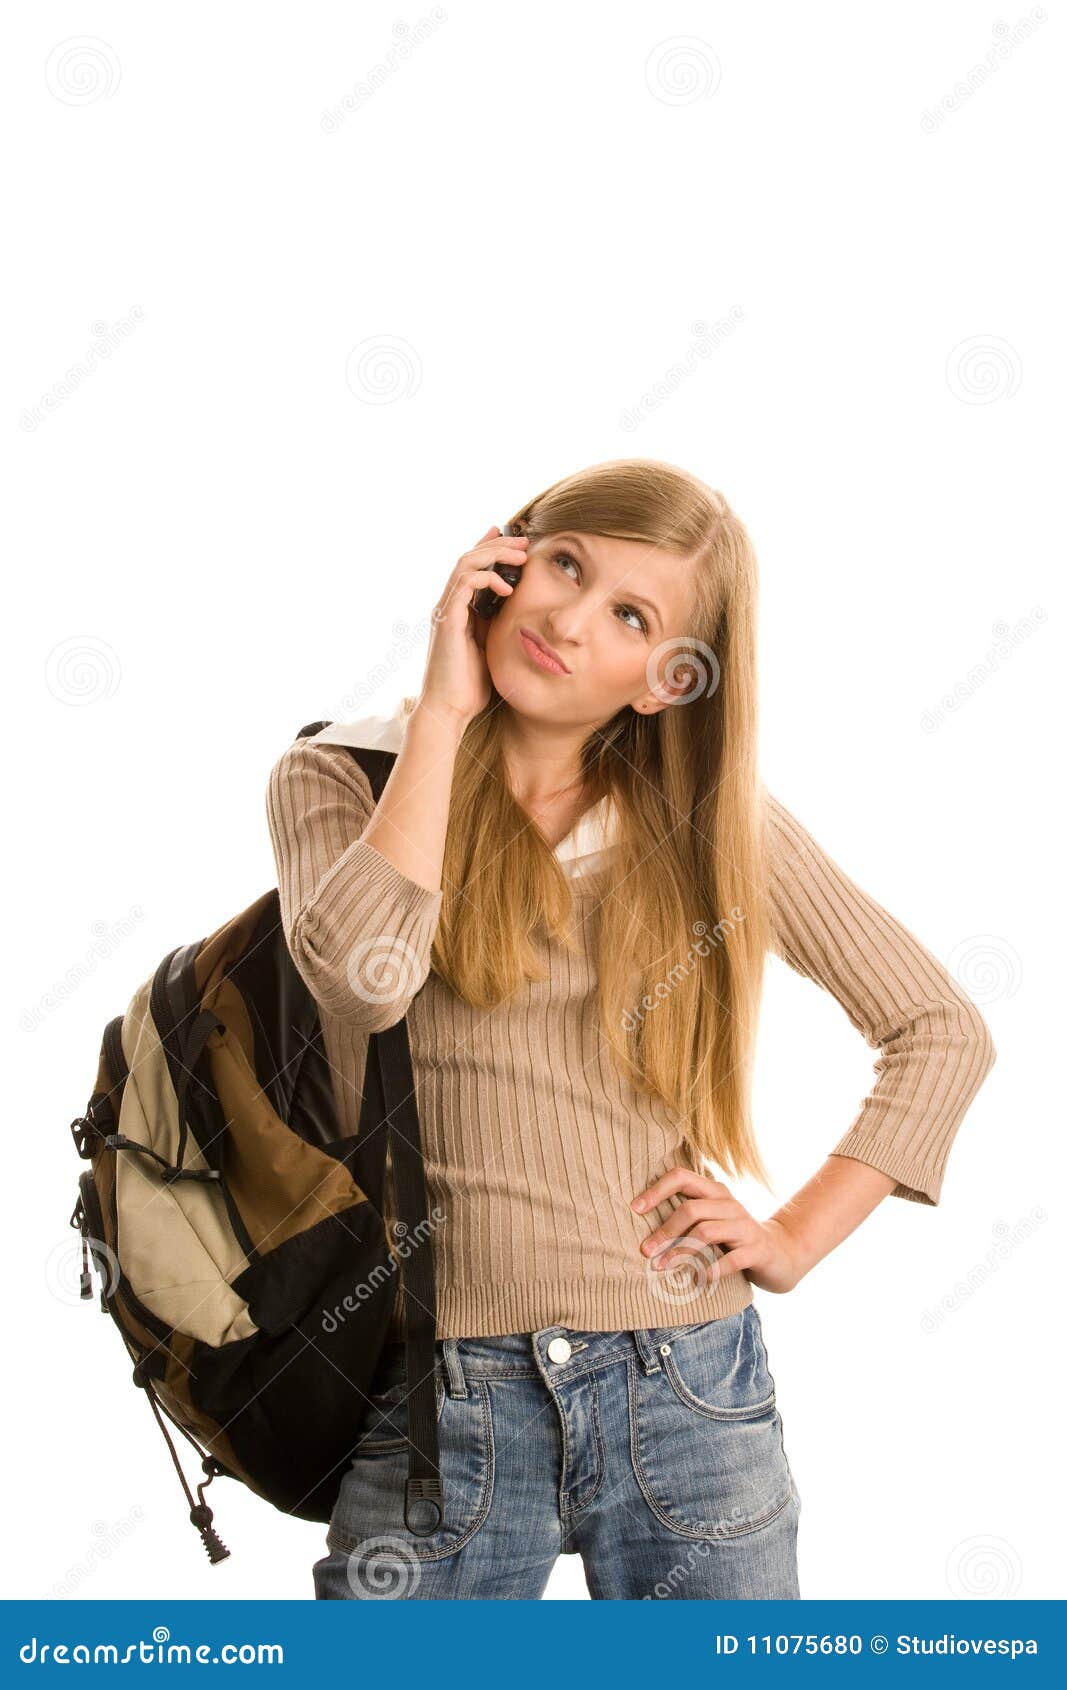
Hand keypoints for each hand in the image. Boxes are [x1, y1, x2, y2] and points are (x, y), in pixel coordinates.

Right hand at [418, 525, 527, 729]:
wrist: (450, 710)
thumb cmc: (469, 685)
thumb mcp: (490, 646)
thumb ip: (496, 624)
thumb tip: (516, 610)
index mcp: (458, 609)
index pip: (473, 568)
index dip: (490, 548)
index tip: (516, 540)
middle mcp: (448, 605)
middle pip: (469, 558)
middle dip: (498, 545)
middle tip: (524, 541)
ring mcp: (445, 611)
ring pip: (465, 564)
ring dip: (495, 555)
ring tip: (521, 556)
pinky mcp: (447, 620)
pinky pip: (464, 585)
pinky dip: (487, 579)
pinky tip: (509, 588)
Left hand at [631, 1167, 802, 1294]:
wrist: (782, 1254)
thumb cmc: (734, 1237)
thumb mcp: (712, 1219)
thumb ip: (687, 1213)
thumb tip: (638, 1217)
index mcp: (715, 1192)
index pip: (682, 1177)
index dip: (656, 1190)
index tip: (634, 1208)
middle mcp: (730, 1205)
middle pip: (690, 1209)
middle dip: (664, 1231)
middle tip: (645, 1251)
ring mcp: (745, 1227)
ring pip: (706, 1232)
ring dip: (680, 1251)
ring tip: (662, 1267)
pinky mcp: (756, 1251)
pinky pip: (731, 1260)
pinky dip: (710, 1271)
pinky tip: (696, 1280)